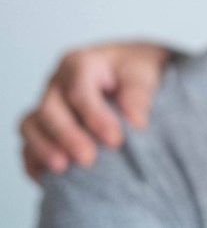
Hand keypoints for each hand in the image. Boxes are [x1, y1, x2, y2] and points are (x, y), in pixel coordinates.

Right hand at [19, 42, 171, 181]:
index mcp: (80, 64)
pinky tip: (48, 178)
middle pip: (50, 109)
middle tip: (88, 159)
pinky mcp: (43, 127)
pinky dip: (35, 160)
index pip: (79, 91)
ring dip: (44, 149)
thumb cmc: (134, 70)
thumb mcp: (142, 72)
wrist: (128, 72)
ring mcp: (47, 105)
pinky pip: (28, 144)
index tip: (115, 140)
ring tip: (62, 169)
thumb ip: (138, 92)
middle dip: (67, 136)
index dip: (95, 117)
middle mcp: (57, 84)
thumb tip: (136, 120)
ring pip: (31, 125)